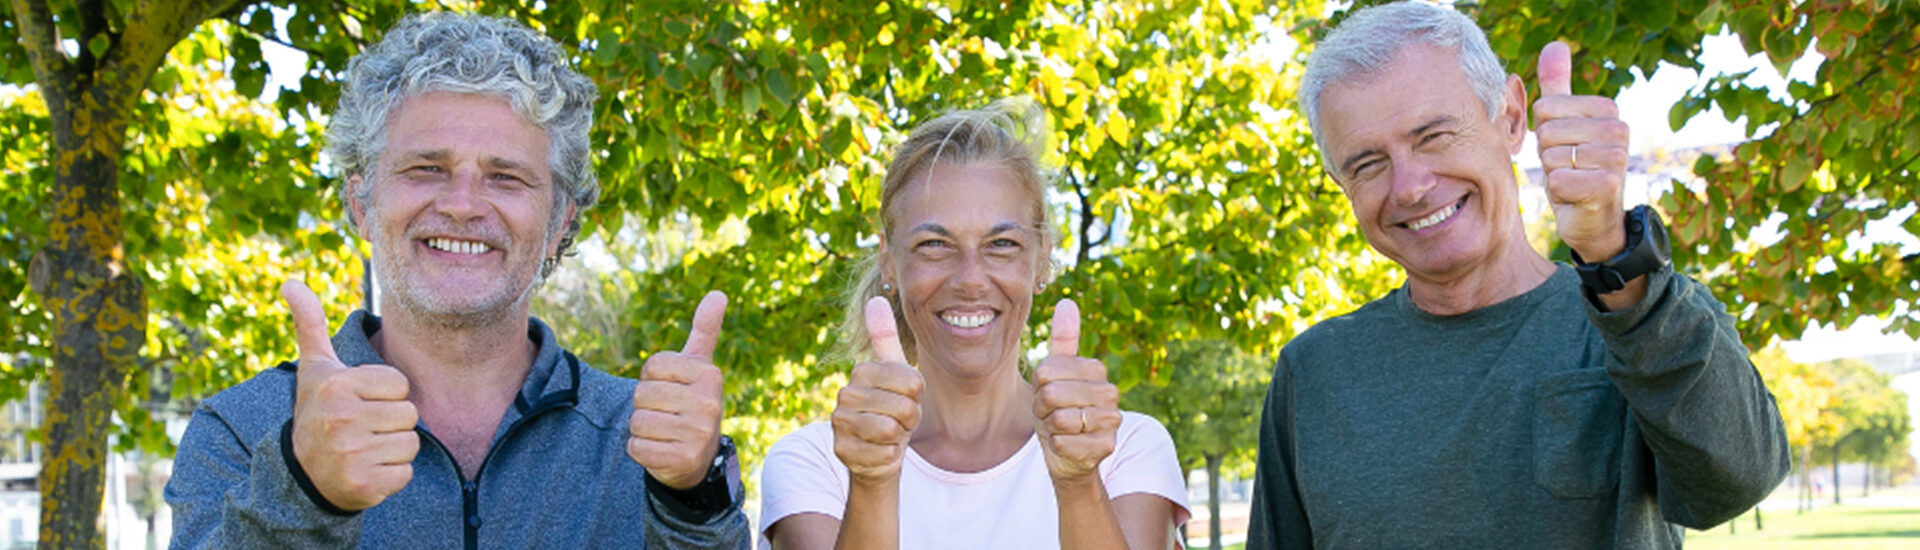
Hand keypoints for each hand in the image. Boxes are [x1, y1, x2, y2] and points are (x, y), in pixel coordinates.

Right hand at [284, 281, 419, 510]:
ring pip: (411, 444)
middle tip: (362, 428)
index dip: (385, 394)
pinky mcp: (364, 485)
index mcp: (336, 385)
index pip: (400, 384)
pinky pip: (405, 474)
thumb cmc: (317, 412)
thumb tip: (291, 282)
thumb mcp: (314, 369)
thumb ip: (310, 324)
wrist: (300, 474)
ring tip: (364, 448)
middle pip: (409, 414)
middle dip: (391, 422)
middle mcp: (341, 418)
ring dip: (393, 449)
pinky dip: (391, 476)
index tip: (358, 402)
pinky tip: (365, 471)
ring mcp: (351, 454)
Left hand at [628, 291, 729, 489]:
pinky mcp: (682, 460)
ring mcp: (698, 434)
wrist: (699, 459)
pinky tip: (661, 451)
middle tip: (668, 415)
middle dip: (646, 406)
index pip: (652, 366)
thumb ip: (705, 331)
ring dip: (642, 429)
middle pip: (641, 394)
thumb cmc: (692, 403)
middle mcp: (709, 403)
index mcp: (710, 375)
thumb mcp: (699, 368)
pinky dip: (640, 451)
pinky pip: (636, 447)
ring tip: (665, 433)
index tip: (672, 389)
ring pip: (637, 421)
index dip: (652, 379)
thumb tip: (719, 293)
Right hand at [831, 297, 923, 484]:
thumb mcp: (895, 373)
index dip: (917, 396)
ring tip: (888, 434)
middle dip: (909, 419)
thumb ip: (885, 337)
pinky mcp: (841, 450)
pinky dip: (888, 456)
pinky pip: (884, 454)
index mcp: (863, 371)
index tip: (904, 398)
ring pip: (891, 430)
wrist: (877, 450)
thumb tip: (875, 299)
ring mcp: (840, 423)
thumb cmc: (891, 408)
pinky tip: (877, 451)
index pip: (914, 383)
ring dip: (898, 437)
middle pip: (904, 407)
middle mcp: (846, 394)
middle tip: (897, 420)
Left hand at [1031, 299, 1118, 481]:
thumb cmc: (1058, 409)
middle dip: (1042, 408)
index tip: (1048, 392)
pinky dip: (1057, 446)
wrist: (1069, 453)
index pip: (1047, 370)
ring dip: (1050, 428)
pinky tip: (1066, 445)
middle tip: (1052, 414)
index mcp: (1096, 369)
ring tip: (1060, 428)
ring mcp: (1111, 421)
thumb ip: (1062, 340)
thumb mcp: (1054, 374)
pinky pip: (1064, 443)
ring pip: (1060, 419)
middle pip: (1052, 394)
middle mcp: (1110, 393)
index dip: (1039, 386)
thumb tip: (1067, 302)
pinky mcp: (1106, 446)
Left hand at [1534, 40, 1629, 260]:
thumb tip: (1555, 45)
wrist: (1593, 217)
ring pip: (1552, 158)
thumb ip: (1559, 85)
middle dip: (1548, 154)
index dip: (1544, 132)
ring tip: (1573, 180)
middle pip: (1547, 132)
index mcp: (1607, 110)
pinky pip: (1558, 182)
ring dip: (1554, 174)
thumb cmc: (1574, 166)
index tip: (1563, 145)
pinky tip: (1575, 196)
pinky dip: (1558, 193)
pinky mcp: (1608, 186)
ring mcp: (1617, 158)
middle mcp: (1619, 130)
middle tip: (1567, 166)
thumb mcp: (1563, 122)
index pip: (1546, 108)